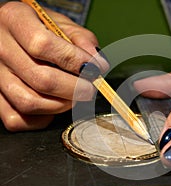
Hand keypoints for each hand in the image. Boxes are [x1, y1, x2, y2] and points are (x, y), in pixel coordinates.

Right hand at [0, 2, 107, 130]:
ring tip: (74, 96)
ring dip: (62, 105)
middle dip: (75, 89)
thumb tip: (99, 64)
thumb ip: (82, 39)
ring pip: (30, 102)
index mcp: (14, 20)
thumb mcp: (61, 23)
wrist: (12, 33)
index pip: (43, 45)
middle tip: (90, 88)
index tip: (95, 69)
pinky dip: (41, 119)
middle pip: (41, 79)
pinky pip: (16, 119)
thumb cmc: (39, 28)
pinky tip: (53, 105)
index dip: (75, 61)